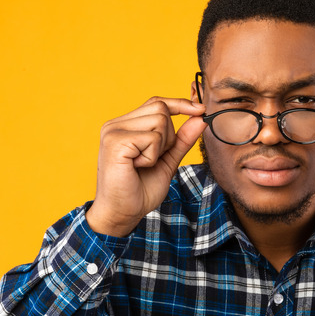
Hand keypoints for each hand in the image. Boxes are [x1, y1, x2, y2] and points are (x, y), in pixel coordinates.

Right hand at [86, 97, 206, 236]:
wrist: (122, 213)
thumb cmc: (140, 190)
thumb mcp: (168, 161)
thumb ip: (182, 139)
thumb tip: (200, 118)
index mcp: (125, 125)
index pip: (157, 102)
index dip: (180, 104)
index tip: (201, 110)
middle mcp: (116, 124)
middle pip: (161, 109)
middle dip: (168, 136)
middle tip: (152, 159)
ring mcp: (113, 131)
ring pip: (159, 121)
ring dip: (160, 148)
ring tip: (143, 164)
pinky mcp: (115, 142)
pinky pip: (151, 138)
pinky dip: (152, 156)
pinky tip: (137, 167)